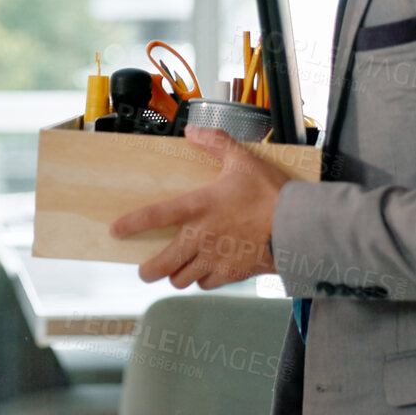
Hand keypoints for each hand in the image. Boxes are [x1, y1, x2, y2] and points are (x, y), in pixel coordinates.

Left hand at [110, 126, 290, 289]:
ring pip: (182, 279)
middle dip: (149, 270)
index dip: (131, 225)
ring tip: (176, 270)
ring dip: (176, 275)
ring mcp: (215, 259)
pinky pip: (206, 284)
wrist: (298, 225)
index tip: (116, 230)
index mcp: (199, 207)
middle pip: (162, 264)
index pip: (155, 216)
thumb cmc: (271, 194)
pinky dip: (202, 280)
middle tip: (145, 270)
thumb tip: (193, 130)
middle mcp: (201, 237)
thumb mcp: (242, 160)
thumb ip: (216, 143)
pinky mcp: (231, 273)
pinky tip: (205, 272)